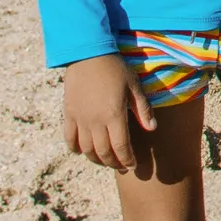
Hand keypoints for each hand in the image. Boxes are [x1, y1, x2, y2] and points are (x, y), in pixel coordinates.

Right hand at [62, 55, 156, 176]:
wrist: (88, 54)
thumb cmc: (115, 68)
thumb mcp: (134, 86)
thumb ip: (142, 109)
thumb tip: (152, 129)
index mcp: (114, 115)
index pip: (121, 147)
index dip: (127, 159)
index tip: (132, 165)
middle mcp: (95, 121)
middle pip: (103, 152)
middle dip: (113, 162)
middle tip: (120, 166)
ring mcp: (80, 119)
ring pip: (86, 149)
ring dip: (96, 159)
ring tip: (105, 160)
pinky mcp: (68, 114)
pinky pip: (69, 138)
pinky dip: (75, 148)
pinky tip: (83, 150)